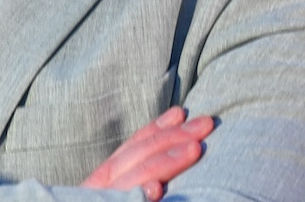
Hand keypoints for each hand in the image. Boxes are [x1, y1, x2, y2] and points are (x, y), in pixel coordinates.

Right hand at [81, 106, 214, 199]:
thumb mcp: (110, 196)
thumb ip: (128, 187)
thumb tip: (160, 179)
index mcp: (101, 183)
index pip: (131, 148)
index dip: (156, 128)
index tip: (182, 111)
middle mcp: (98, 190)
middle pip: (137, 157)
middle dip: (173, 137)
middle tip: (206, 123)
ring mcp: (100, 201)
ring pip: (131, 178)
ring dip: (164, 162)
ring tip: (193, 149)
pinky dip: (136, 198)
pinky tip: (156, 190)